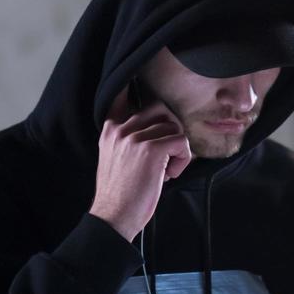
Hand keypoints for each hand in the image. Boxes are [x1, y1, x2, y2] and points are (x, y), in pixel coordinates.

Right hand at [88, 84, 191, 241]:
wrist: (113, 217)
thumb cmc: (120, 192)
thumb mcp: (114, 157)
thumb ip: (127, 137)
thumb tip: (160, 123)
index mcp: (110, 128)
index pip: (123, 93)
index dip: (134, 83)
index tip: (137, 75)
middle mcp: (121, 128)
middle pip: (161, 108)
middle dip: (171, 129)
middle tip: (164, 155)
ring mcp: (135, 138)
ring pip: (174, 126)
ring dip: (177, 150)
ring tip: (164, 170)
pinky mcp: (152, 150)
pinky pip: (182, 142)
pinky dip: (182, 161)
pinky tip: (168, 175)